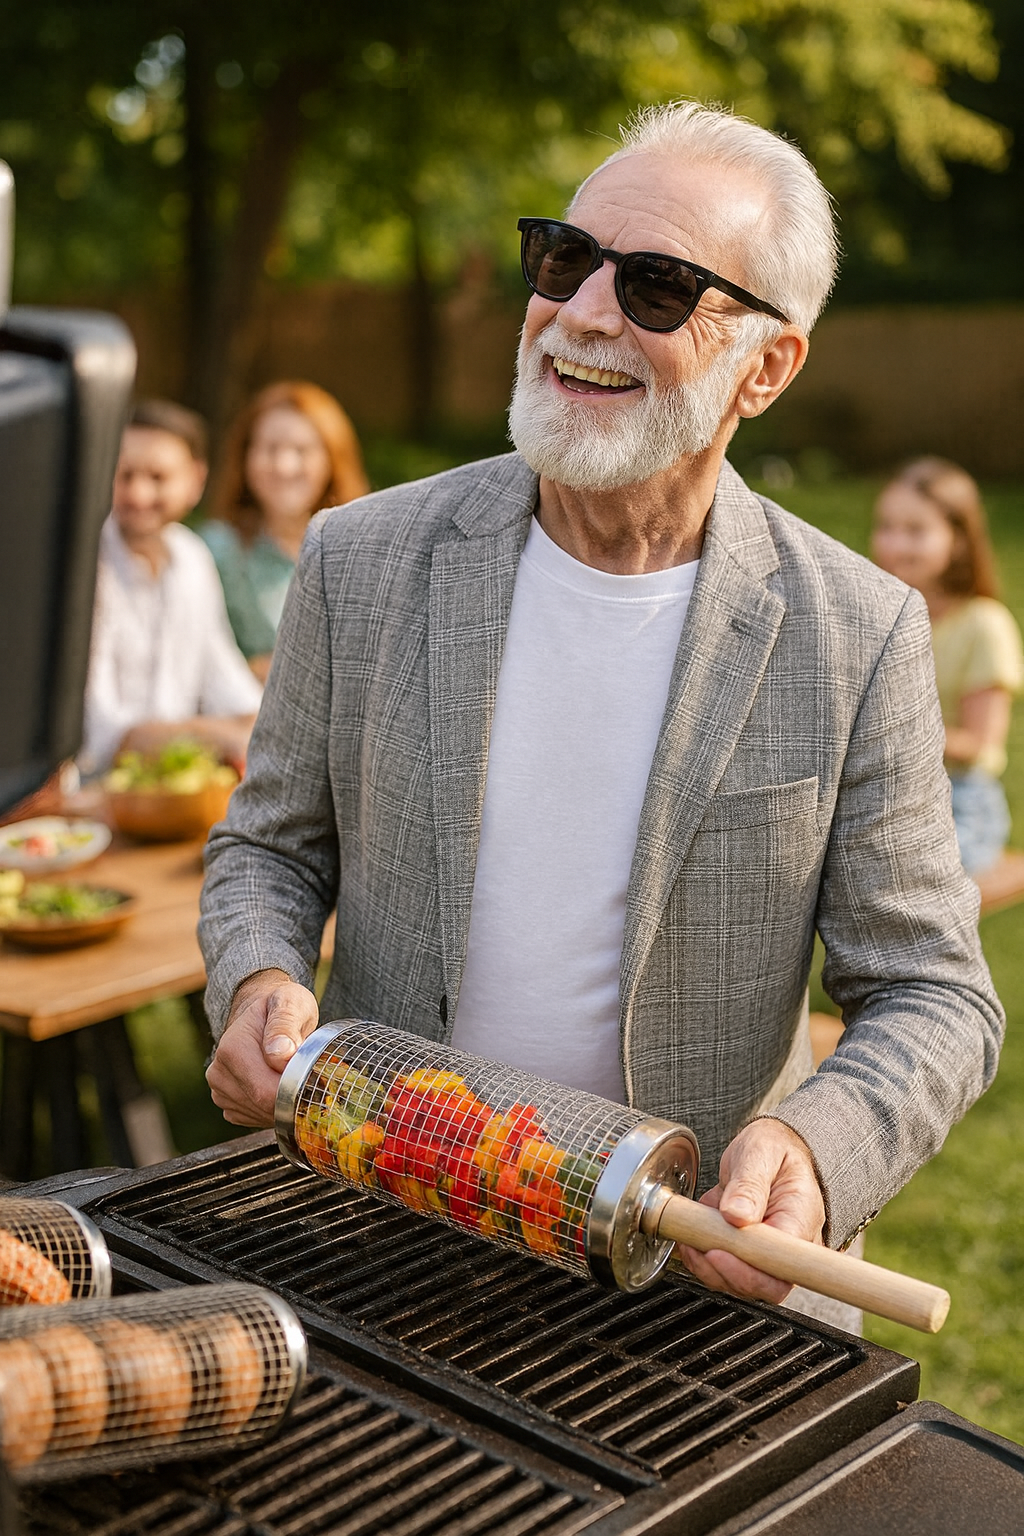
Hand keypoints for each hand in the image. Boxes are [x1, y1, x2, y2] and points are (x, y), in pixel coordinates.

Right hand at [206, 969, 318, 1126]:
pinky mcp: (226, 1102)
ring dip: (283, 1103)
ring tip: (293, 1075)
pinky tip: (280, 1086)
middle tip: (310, 1075)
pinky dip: (272, 1109)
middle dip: (291, 1097)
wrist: (259, 1011)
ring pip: (260, 1115)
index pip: (265, 1092)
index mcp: (233, 1049)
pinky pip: (254, 1118)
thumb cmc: (279, 1005)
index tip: (315, 1078)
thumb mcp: (290, 1002)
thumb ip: (285, 1024)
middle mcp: (219, 1072)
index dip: (295, 1091)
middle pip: (263, 1106)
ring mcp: (220, 1089)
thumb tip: (280, 1053)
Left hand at [674, 1119, 825, 1305]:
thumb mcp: (761, 1152)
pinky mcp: (749, 1254)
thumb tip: (736, 1214)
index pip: (784, 1266)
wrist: (770, 1149)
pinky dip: (704, 1263)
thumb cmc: (775, 1149)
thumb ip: (749, 1183)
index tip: (719, 1253)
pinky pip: (728, 1272)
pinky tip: (692, 1243)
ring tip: (691, 1241)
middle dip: (725, 1274)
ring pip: (742, 1283)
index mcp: (801, 1219)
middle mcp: (790, 1245)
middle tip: (699, 1250)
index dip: (751, 1271)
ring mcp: (769, 1253)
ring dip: (710, 1269)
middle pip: (764, 1285)